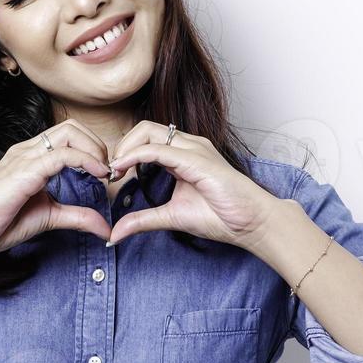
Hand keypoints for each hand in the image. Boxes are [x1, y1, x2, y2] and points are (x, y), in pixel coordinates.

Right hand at [0, 120, 113, 261]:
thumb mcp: (49, 217)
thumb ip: (77, 217)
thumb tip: (106, 227)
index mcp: (31, 156)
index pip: (68, 135)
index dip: (92, 149)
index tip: (105, 174)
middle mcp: (27, 150)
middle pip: (71, 126)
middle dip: (97, 144)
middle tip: (107, 171)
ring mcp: (24, 157)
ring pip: (69, 133)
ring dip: (95, 150)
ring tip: (104, 173)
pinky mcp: (24, 171)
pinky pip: (62, 155)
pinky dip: (86, 161)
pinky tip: (97, 176)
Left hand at [106, 122, 281, 249]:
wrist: (252, 222)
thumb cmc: (222, 216)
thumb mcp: (171, 217)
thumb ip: (143, 220)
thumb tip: (114, 235)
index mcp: (184, 154)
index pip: (146, 138)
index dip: (124, 153)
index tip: (112, 176)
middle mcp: (189, 145)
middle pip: (144, 128)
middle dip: (121, 146)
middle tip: (111, 172)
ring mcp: (194, 149)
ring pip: (148, 131)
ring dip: (125, 148)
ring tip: (116, 172)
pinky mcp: (197, 159)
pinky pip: (158, 149)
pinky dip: (135, 156)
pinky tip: (124, 170)